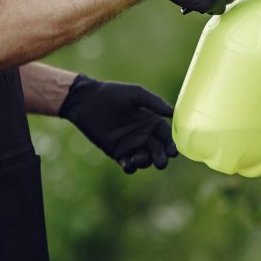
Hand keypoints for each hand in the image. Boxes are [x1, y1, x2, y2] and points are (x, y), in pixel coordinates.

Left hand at [59, 74, 177, 173]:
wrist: (86, 101)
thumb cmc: (112, 93)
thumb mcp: (135, 94)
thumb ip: (154, 102)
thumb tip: (173, 112)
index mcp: (152, 121)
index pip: (167, 136)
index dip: (171, 144)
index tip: (173, 152)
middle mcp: (144, 135)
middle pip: (158, 150)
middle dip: (161, 157)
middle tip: (161, 162)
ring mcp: (131, 145)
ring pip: (145, 159)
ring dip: (146, 162)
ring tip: (139, 158)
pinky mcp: (117, 152)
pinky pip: (128, 164)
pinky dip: (130, 167)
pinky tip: (128, 163)